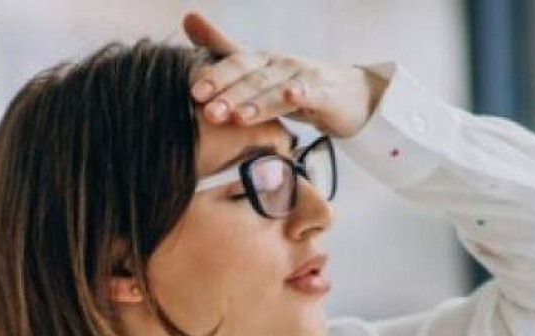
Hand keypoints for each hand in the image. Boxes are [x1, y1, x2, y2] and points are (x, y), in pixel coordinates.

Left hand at [180, 10, 385, 139]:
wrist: (346, 94)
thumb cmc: (295, 83)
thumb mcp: (257, 67)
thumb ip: (224, 47)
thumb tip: (188, 18)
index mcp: (261, 60)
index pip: (235, 63)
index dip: (215, 76)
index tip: (193, 92)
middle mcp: (279, 64)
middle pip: (252, 77)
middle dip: (229, 93)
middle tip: (208, 111)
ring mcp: (303, 76)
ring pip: (276, 88)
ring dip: (257, 102)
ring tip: (238, 116)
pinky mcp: (325, 91)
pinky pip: (312, 91)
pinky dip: (302, 92)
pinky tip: (292, 95)